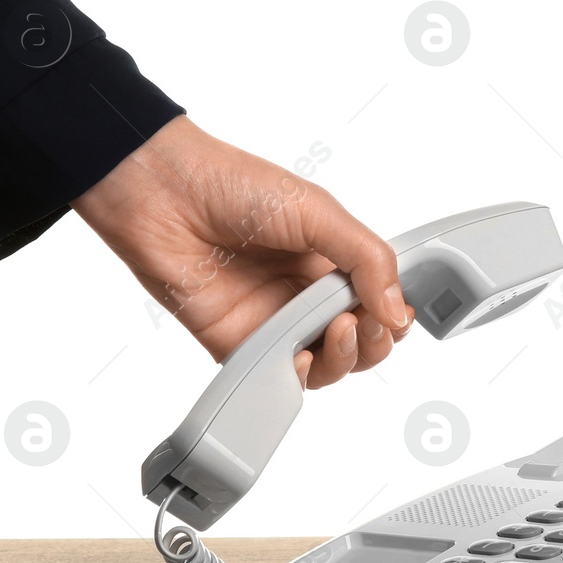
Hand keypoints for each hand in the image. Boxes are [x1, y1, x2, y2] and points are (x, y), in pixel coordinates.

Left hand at [71, 116, 411, 388]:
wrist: (166, 196)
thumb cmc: (233, 186)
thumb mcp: (319, 210)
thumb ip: (367, 258)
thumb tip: (396, 308)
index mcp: (332, 260)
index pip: (380, 302)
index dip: (393, 313)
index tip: (393, 310)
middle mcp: (307, 294)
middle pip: (362, 342)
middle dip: (375, 340)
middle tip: (365, 322)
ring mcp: (276, 321)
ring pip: (328, 366)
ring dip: (345, 358)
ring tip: (339, 331)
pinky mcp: (241, 345)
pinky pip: (278, 376)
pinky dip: (298, 376)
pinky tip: (303, 356)